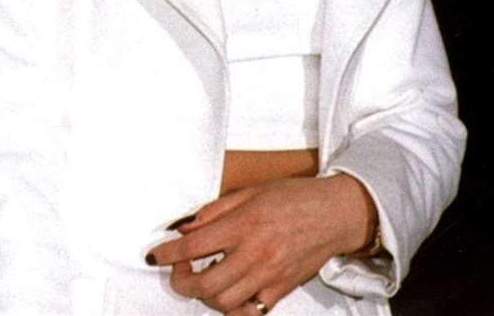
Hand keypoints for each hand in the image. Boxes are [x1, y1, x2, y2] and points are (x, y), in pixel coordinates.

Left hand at [146, 174, 374, 313]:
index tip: (157, 255)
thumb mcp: (253, 191)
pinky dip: (233, 307)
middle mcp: (255, 253)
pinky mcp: (280, 289)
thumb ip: (216, 210)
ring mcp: (268, 275)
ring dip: (206, 294)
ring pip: (223, 302)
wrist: (336, 213)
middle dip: (181, 281)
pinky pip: (249, 311)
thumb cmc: (296, 197)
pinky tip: (230, 292)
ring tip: (208, 277)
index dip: (168, 254)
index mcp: (245, 223)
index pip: (194, 246)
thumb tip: (185, 227)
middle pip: (204, 284)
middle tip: (180, 270)